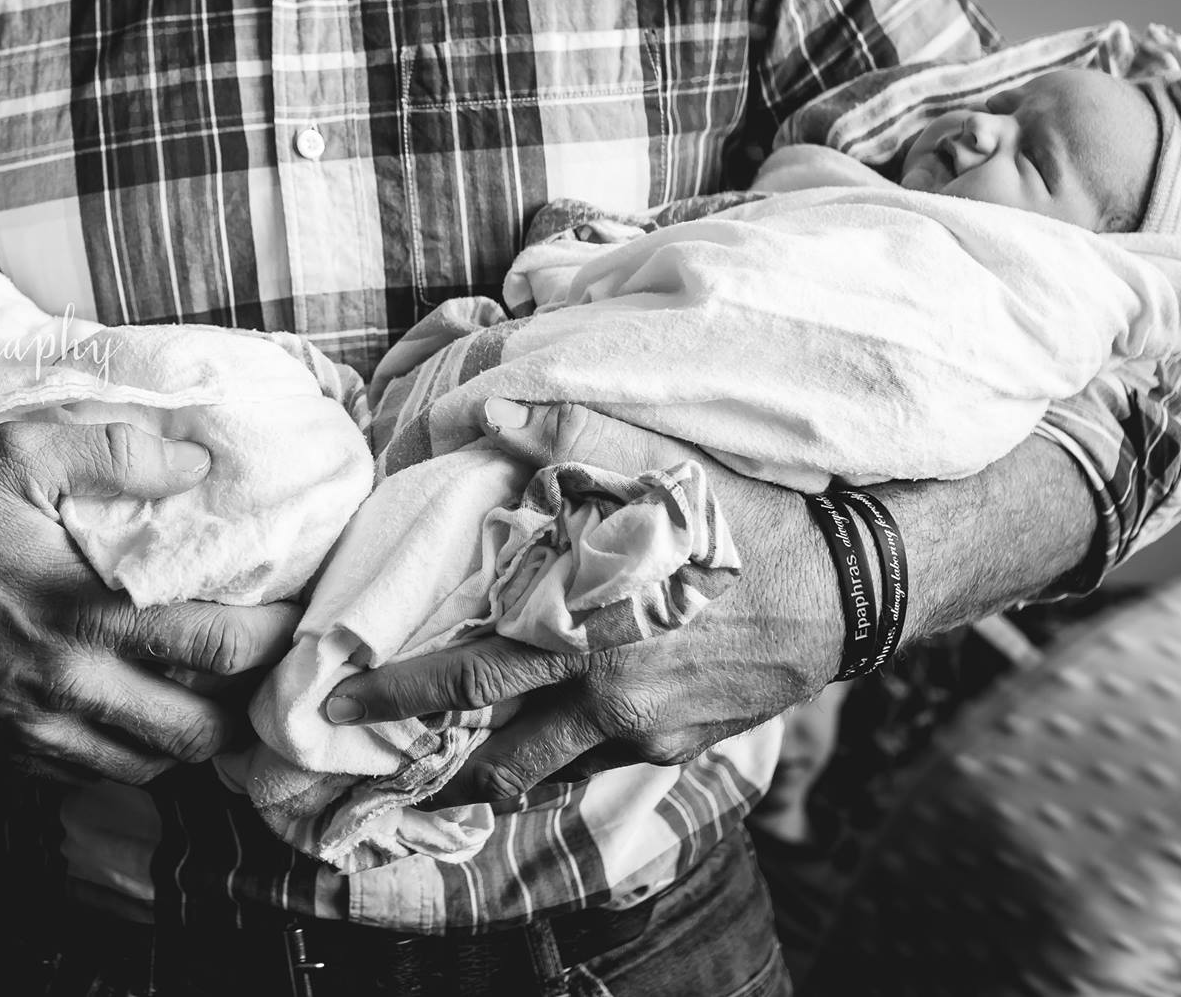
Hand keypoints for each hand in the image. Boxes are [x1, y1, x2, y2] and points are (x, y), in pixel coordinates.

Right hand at [0, 420, 300, 783]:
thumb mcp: (17, 457)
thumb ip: (114, 453)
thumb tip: (197, 460)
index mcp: (86, 612)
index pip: (218, 645)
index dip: (274, 638)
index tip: (296, 615)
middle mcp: (72, 684)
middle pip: (201, 730)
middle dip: (245, 705)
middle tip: (264, 665)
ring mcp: (41, 728)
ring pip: (154, 764)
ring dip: (193, 733)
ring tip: (213, 690)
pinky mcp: (13, 751)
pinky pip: (99, 773)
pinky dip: (136, 751)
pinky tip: (144, 708)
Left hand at [326, 400, 841, 805]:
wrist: (843, 587)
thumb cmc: (743, 519)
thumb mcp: (662, 463)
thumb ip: (570, 429)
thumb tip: (488, 406)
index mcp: (589, 628)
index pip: (469, 677)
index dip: (397, 697)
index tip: (337, 700)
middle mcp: (608, 697)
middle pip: (492, 746)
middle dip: (420, 757)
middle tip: (359, 754)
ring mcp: (643, 733)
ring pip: (539, 774)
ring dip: (480, 775)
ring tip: (432, 769)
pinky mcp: (674, 749)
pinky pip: (590, 770)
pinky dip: (546, 767)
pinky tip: (523, 752)